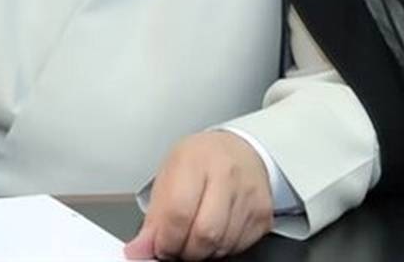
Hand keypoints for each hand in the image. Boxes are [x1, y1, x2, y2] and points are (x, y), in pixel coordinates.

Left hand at [124, 131, 273, 259]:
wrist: (239, 151)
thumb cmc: (200, 161)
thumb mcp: (168, 175)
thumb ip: (154, 216)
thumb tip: (140, 249)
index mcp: (194, 161)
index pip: (178, 213)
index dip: (165, 240)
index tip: (159, 247)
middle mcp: (226, 175)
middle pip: (205, 235)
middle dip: (184, 251)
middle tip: (175, 246)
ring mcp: (249, 196)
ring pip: (222, 246)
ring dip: (203, 252)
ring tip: (193, 236)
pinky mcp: (263, 214)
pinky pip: (239, 247)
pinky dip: (221, 249)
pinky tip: (214, 232)